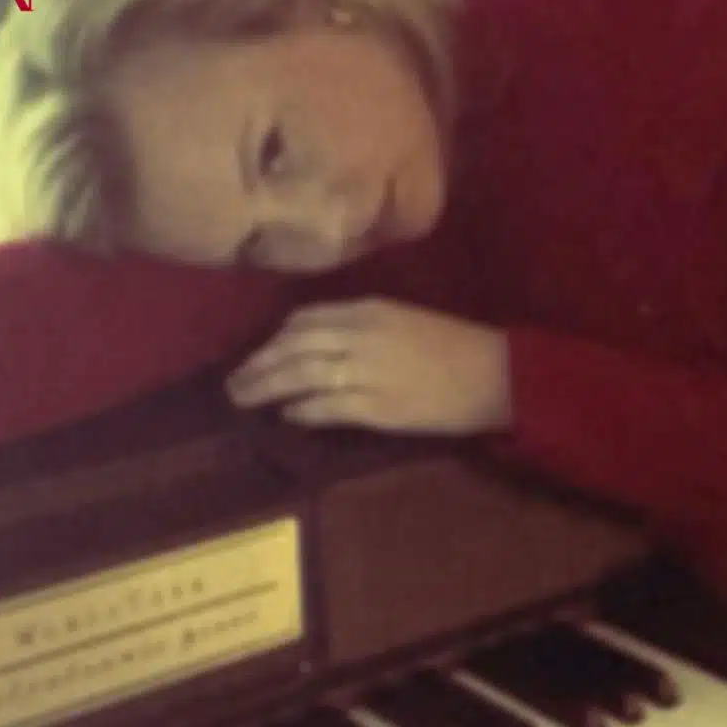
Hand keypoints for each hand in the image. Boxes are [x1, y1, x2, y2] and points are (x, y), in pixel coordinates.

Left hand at [227, 298, 510, 434]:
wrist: (494, 375)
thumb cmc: (452, 344)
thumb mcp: (402, 319)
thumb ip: (360, 325)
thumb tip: (316, 341)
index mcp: (368, 309)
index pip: (305, 320)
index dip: (276, 338)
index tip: (260, 353)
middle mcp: (360, 335)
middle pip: (293, 347)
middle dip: (258, 364)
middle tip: (233, 382)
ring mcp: (366, 371)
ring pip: (301, 376)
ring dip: (266, 388)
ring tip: (243, 400)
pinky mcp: (376, 407)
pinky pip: (326, 407)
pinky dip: (301, 411)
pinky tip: (285, 417)